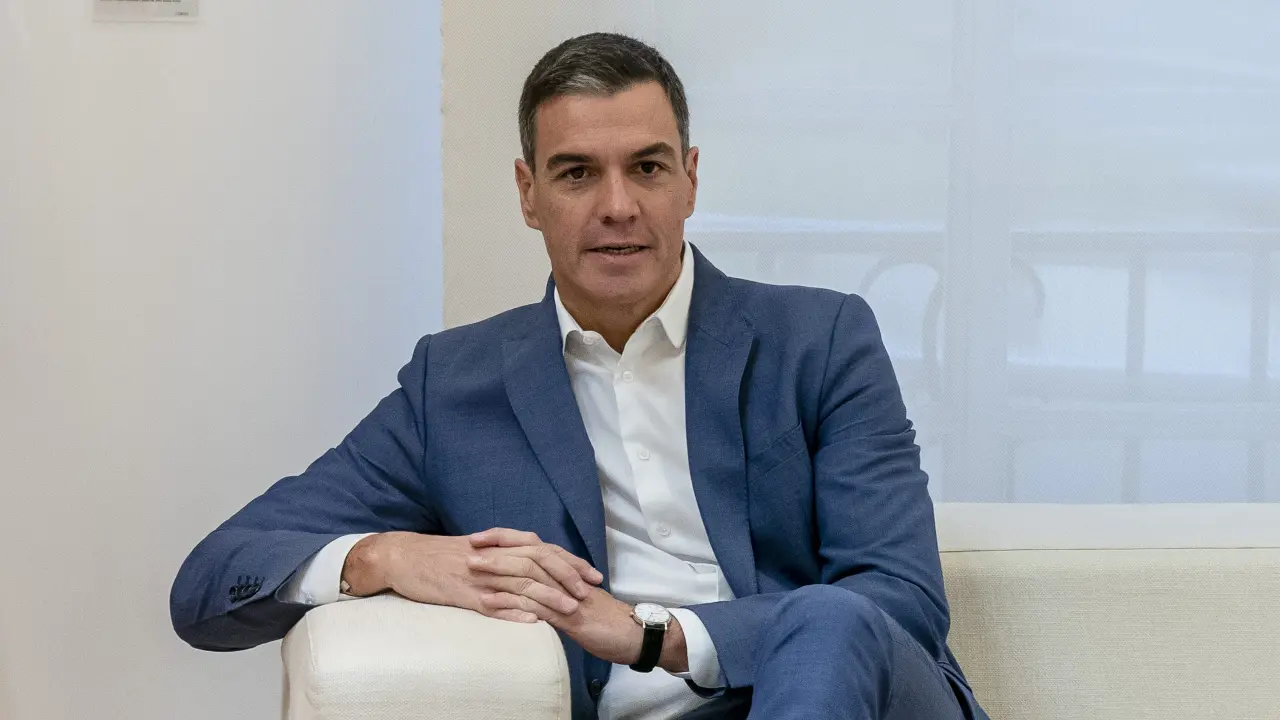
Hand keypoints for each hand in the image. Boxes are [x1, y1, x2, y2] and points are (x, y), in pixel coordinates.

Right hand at [342, 529, 602, 622]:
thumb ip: (505, 555)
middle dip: (566, 577)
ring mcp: (478, 575)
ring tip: (569, 610)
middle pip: (538, 562)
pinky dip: (512, 611)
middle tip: (588, 592)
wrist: (402, 556)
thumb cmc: (438, 555)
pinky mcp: (461, 593)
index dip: (570, 561)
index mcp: (498, 544)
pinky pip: (490, 603)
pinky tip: (531, 620)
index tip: (592, 575)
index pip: (543, 549)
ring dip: (547, 597)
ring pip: (519, 583)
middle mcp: (493, 556)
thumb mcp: (476, 550)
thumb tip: (533, 565)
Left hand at [470, 531, 687, 669]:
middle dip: (496, 551)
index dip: (504, 538)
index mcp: (564, 569)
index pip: (531, 544)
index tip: (477, 537)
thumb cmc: (601, 618)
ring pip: (528, 575)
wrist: (632, 633)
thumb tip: (528, 583)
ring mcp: (565, 594)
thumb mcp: (573, 599)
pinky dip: (509, 601)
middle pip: (526, 554)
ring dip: (498, 571)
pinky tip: (489, 600)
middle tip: (468, 549)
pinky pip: (535, 604)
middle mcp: (564, 575)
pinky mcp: (568, 616)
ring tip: (472, 569)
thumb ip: (552, 588)